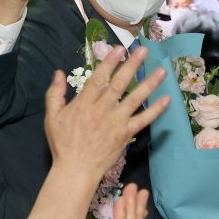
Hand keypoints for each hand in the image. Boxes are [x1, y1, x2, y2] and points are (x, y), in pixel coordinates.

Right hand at [44, 45, 169, 182]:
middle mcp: (101, 110)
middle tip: (144, 50)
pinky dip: (155, 111)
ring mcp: (115, 122)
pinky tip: (166, 100)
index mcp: (84, 103)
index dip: (109, 62)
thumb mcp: (52, 116)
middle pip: (119, 84)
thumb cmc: (63, 143)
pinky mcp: (125, 134)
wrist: (75, 169)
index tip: (119, 49)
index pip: (98, 78)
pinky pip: (142, 120)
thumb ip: (55, 93)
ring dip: (149, 84)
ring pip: (134, 99)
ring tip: (161, 71)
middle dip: (132, 66)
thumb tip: (58, 72)